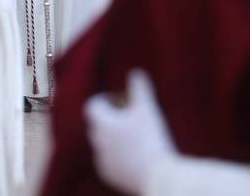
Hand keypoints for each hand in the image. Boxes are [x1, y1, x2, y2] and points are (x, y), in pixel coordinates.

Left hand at [84, 70, 175, 195]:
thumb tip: (135, 72)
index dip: (105, 99)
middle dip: (111, 117)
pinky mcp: (110, 176)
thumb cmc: (151, 139)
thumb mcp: (147, 108)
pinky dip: (117, 155)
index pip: (92, 105)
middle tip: (130, 116)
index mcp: (102, 124)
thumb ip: (139, 87)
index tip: (121, 101)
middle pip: (98, 124)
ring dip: (114, 137)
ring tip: (134, 136)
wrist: (158, 177)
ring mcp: (102, 162)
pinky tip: (134, 153)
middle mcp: (97, 143)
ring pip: (103, 143)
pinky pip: (109, 160)